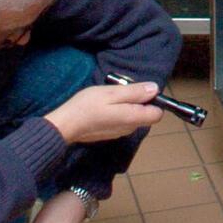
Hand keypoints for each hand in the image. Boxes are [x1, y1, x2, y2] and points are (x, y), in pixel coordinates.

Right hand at [45, 81, 163, 144]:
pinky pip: (121, 120)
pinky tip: (103, 106)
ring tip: (109, 97)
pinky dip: (116, 111)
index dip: (152, 100)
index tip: (139, 90)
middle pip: (145, 114)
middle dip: (137, 100)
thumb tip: (155, 89)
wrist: (65, 125)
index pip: (157, 114)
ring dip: (125, 105)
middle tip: (119, 90)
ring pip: (132, 116)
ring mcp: (120, 133)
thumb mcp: (112, 93)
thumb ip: (135, 92)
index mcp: (133, 119)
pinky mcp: (110, 133)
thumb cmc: (88, 106)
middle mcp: (130, 129)